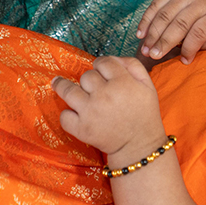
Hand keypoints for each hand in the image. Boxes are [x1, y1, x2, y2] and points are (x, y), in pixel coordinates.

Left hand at [53, 57, 167, 164]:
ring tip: (58, 83)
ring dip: (63, 86)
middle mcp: (104, 94)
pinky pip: (65, 116)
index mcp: (122, 82)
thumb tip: (112, 58)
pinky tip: (72, 112)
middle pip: (86, 76)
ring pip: (68, 90)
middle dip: (90, 79)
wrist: (139, 146)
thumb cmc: (144, 113)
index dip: (101, 64)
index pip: (103, 62)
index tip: (100, 70)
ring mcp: (90, 112)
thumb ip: (132, 65)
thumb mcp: (147, 85)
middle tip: (94, 88)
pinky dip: (67, 114)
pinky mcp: (82, 129)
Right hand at [136, 0, 205, 62]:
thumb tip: (185, 55)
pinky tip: (141, 33)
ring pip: (165, 13)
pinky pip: (157, 3)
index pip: (199, 32)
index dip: (190, 48)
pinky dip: (147, 18)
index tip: (184, 61)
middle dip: (164, 41)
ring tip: (145, 49)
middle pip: (179, 23)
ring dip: (152, 32)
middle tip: (153, 55)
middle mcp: (201, 0)